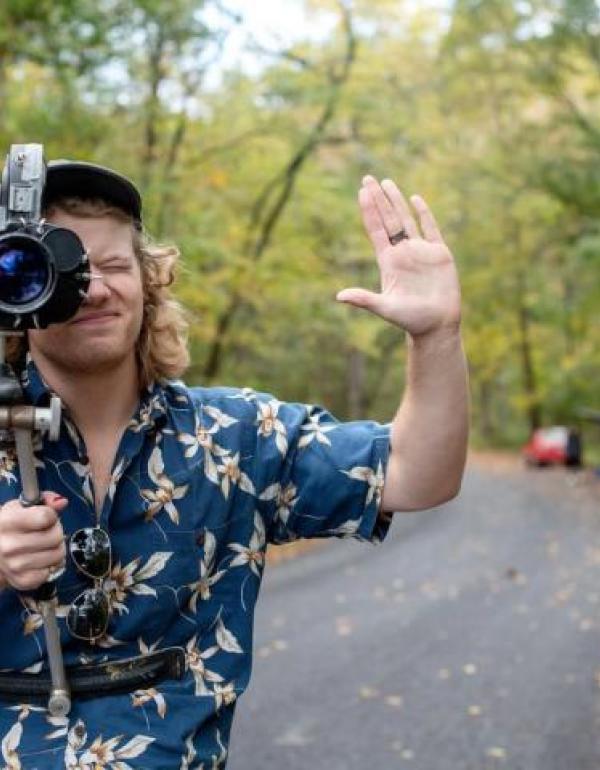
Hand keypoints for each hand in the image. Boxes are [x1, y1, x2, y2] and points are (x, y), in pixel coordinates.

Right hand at [0, 492, 67, 590]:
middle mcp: (9, 545)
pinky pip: (51, 572)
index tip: (46, 518)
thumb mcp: (20, 508)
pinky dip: (49, 566)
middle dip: (55, 532)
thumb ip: (44, 501)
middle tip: (45, 533)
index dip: (51, 516)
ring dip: (55, 549)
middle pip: (55, 537)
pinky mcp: (22, 580)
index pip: (46, 517)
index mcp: (7, 522)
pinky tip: (39, 561)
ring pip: (58, 554)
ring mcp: (15, 565)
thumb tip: (61, 502)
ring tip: (43, 546)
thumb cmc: (10, 527)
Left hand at [337, 175, 460, 338]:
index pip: (376, 230)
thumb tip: (339, 297)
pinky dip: (423, 213)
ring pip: (407, 219)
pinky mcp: (439, 253)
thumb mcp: (385, 308)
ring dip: (396, 201)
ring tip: (386, 182)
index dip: (369, 211)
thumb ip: (364, 300)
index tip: (361, 192)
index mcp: (388, 262)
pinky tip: (415, 199)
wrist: (437, 325)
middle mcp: (402, 253)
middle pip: (388, 219)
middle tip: (367, 178)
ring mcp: (420, 251)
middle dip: (378, 199)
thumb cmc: (410, 319)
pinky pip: (430, 228)